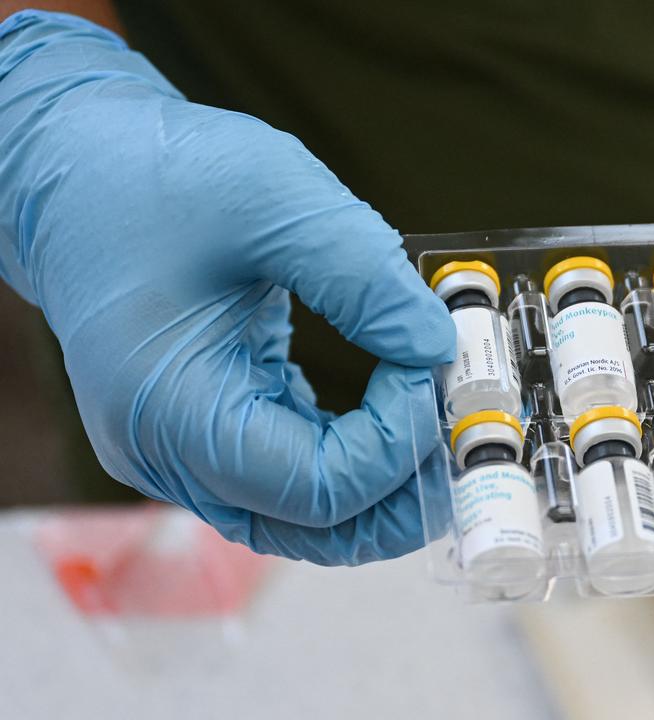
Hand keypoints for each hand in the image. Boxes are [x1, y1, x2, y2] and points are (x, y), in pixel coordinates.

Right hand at [0, 11, 453, 562]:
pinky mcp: (203, 434)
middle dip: (405, 490)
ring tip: (440, 422)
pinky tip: (397, 412)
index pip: (319, 485)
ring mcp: (182, 453)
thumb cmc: (154, 176)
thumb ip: (365, 275)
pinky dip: (353, 461)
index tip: (431, 367)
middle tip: (464, 428)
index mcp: (173, 408)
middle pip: (317, 526)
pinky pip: (291, 480)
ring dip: (385, 486)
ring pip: (307, 518)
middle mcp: (169, 454)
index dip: (398, 442)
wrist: (76, 171)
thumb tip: (437, 346)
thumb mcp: (274, 196)